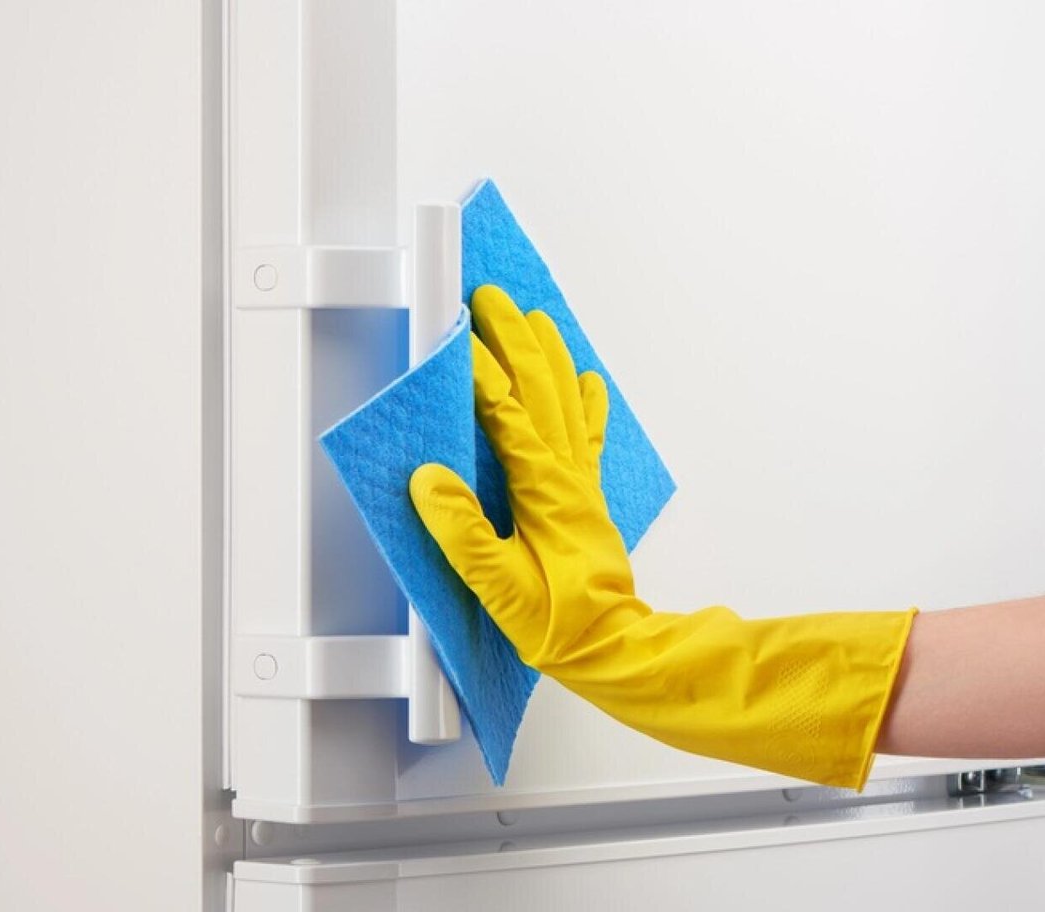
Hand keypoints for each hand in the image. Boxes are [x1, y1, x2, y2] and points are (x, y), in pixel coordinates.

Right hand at [409, 284, 641, 671]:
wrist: (614, 646)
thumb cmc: (560, 624)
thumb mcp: (500, 588)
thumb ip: (464, 534)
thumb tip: (430, 482)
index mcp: (543, 491)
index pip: (505, 415)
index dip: (479, 373)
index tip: (454, 337)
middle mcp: (566, 477)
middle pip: (540, 390)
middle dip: (515, 339)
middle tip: (490, 300)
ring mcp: (580, 483)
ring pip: (567, 401)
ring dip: (549, 356)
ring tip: (535, 318)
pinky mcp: (586, 498)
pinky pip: (589, 435)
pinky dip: (588, 401)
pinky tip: (588, 379)